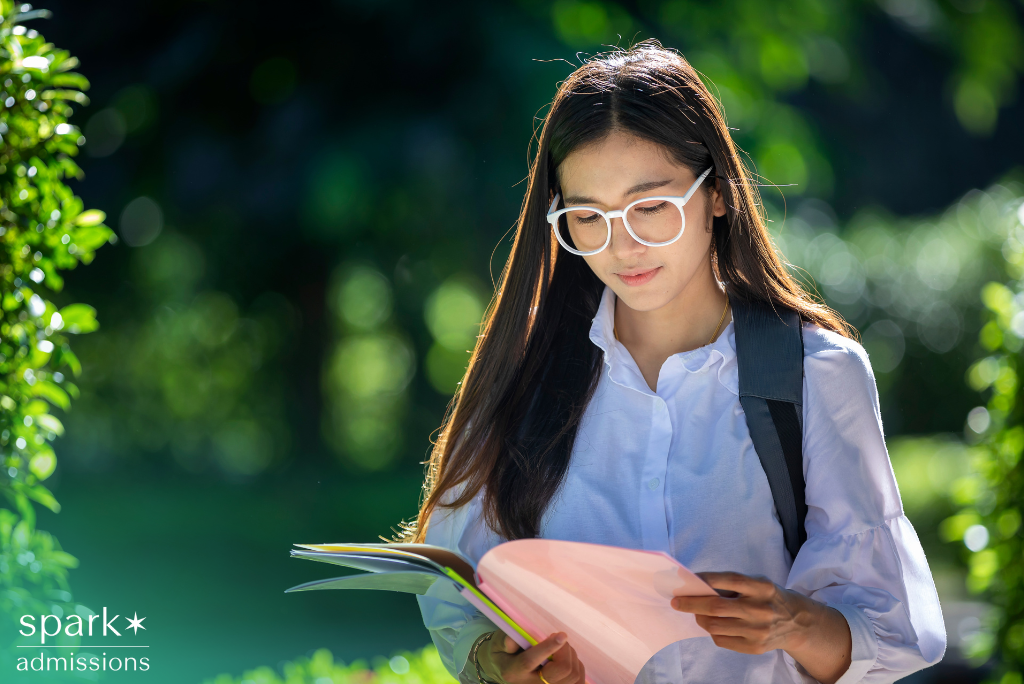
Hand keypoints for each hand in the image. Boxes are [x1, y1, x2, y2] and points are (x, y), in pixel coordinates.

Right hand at [479, 630, 585, 683]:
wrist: (506, 671)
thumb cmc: (504, 653)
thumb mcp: (499, 644)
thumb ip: (505, 640)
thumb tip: (512, 639)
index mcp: (514, 672)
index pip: (530, 661)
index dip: (548, 648)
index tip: (561, 635)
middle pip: (561, 671)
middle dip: (564, 650)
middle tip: (558, 639)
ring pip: (572, 675)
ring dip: (571, 657)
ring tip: (561, 649)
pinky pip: (578, 682)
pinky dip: (577, 667)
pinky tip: (568, 660)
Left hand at [671, 571, 851, 683]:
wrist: (797, 623)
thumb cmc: (768, 597)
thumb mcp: (757, 584)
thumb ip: (731, 584)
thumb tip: (696, 586)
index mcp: (762, 587)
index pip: (728, 580)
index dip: (704, 579)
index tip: (685, 580)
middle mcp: (761, 609)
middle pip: (716, 606)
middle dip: (690, 603)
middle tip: (676, 601)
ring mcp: (758, 630)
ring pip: (714, 625)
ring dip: (700, 618)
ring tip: (697, 613)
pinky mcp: (754, 647)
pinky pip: (721, 640)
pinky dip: (712, 631)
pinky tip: (715, 625)